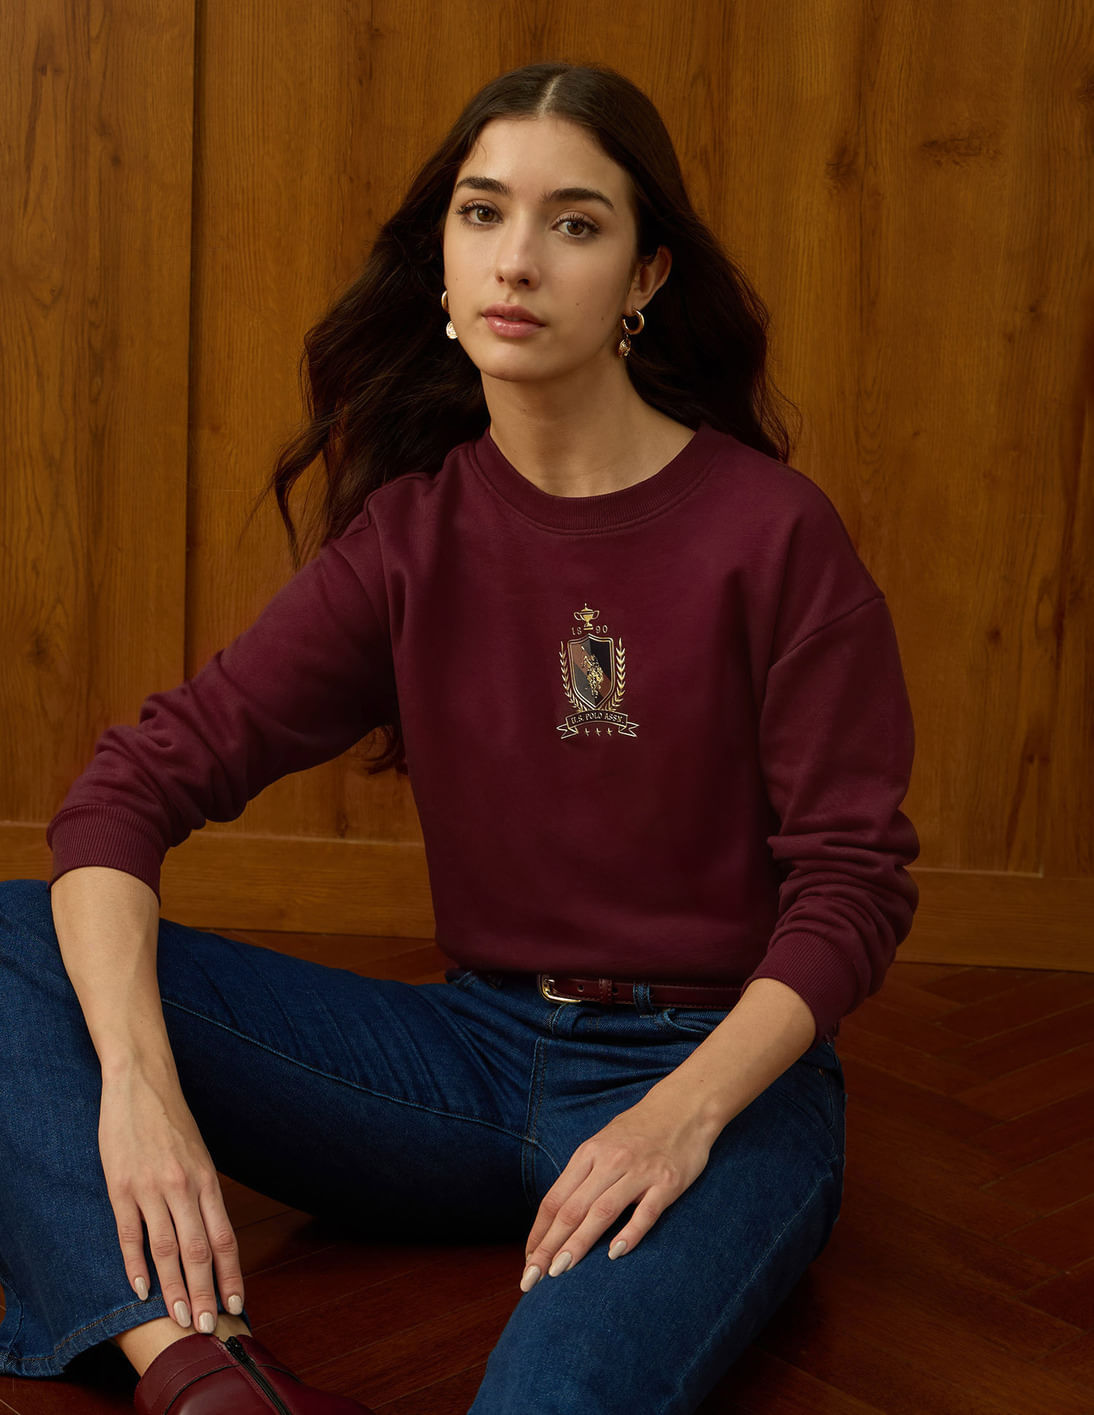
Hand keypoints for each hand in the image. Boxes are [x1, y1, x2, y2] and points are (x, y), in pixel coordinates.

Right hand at [98, 1066, 243, 1331]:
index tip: (237, 1305)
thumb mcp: (198, 1156)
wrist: (142, 1083)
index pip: (224, 1237)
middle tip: (208, 1327)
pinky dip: (135, 1265)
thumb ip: (204, 1194)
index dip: (231, 1274)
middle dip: (204, 1292)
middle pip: (198, 1250)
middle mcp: (183, 1187)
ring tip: (179, 1319)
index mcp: (206, 1180)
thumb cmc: (172, 1123)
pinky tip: (142, 1291)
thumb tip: (214, 1237)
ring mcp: (151, 1187)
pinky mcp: (121, 1186)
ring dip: (174, 1289)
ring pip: (166, 1249)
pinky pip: (129, 1234)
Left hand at [520, 1080, 718, 1290]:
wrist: (683, 1106)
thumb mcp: (603, 1144)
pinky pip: (646, 1212)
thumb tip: (557, 1216)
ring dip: (578, 1244)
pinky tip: (614, 1254)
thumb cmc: (638, 1130)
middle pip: (572, 1209)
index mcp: (589, 1153)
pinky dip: (629, 1234)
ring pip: (602, 1212)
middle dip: (549, 1246)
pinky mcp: (667, 1182)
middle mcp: (610, 1162)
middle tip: (533, 1278)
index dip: (538, 1233)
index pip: (555, 1199)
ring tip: (560, 1271)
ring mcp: (639, 1172)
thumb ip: (583, 1175)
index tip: (528, 1261)